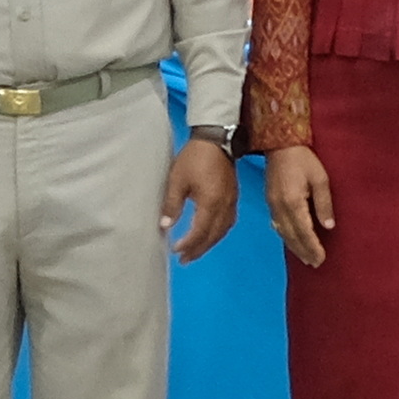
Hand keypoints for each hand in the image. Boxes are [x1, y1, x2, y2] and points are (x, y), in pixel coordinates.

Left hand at [163, 132, 238, 263]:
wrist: (216, 138)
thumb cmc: (194, 157)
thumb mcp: (177, 180)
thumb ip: (172, 204)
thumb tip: (165, 225)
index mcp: (211, 203)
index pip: (200, 232)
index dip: (188, 244)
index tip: (175, 250)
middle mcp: (224, 206)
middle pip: (213, 235)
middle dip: (199, 249)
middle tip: (185, 260)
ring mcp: (231, 201)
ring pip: (222, 230)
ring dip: (209, 243)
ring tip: (196, 251)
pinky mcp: (233, 196)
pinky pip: (228, 222)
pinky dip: (218, 232)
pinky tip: (210, 234)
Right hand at [265, 144, 335, 268]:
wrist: (280, 143)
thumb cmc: (303, 158)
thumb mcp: (320, 178)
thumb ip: (324, 203)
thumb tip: (328, 226)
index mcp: (293, 202)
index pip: (304, 231)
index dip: (313, 247)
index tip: (321, 258)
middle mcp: (280, 207)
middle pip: (292, 236)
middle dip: (304, 251)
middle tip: (315, 263)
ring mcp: (272, 205)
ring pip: (282, 232)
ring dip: (294, 246)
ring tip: (305, 257)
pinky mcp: (270, 201)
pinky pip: (276, 224)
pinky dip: (285, 236)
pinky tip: (290, 240)